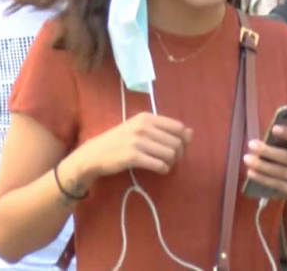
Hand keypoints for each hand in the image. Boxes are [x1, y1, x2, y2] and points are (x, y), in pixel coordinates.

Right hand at [73, 112, 193, 181]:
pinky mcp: (133, 156)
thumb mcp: (140, 129)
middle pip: (177, 142)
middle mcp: (143, 126)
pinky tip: (158, 169)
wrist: (95, 154)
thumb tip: (191, 133)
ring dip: (171, 163)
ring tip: (163, 164)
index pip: (179, 127)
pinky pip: (159, 165)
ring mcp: (137, 141)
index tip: (175, 148)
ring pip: (170, 154)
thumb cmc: (119, 141)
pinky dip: (163, 169)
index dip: (182, 140)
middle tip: (169, 160)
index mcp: (146, 117)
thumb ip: (165, 129)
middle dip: (178, 154)